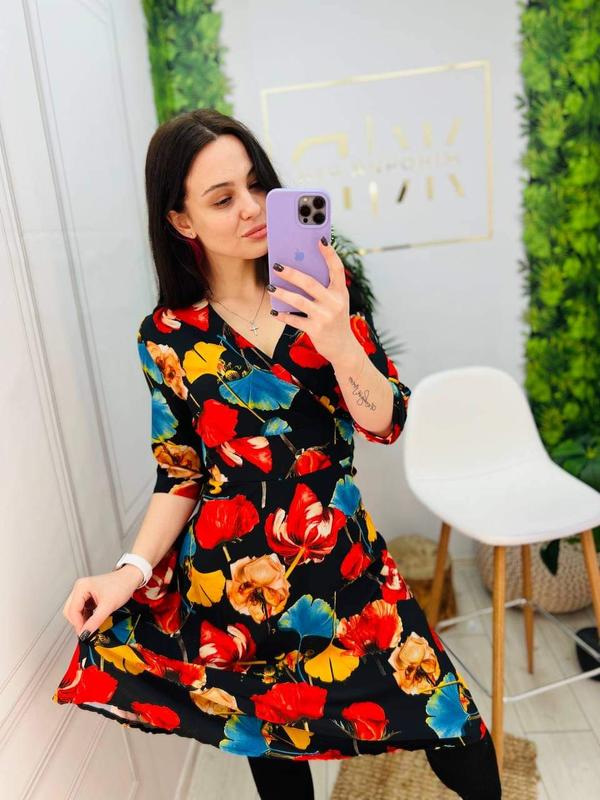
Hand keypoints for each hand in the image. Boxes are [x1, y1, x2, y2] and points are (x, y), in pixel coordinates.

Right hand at [62, 565, 142, 639]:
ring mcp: (83, 592)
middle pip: (70, 611)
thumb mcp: (108, 606)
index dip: (78, 624)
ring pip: (75, 611)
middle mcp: (79, 588)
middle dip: (78, 622)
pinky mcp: (88, 596)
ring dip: (82, 620)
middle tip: (88, 631)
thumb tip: (85, 633)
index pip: (72, 610)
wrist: (130, 578)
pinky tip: (94, 620)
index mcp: (81, 587)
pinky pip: (82, 610)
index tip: (84, 634)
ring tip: (93, 625)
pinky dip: (86, 617)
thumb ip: (95, 621)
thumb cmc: (121, 585)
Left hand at [268, 238, 356, 363]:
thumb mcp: (336, 301)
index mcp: (341, 291)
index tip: (320, 239)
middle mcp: (335, 302)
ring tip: (271, 286)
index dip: (329, 253)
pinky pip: (295, 320)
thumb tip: (300, 268)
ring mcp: (325, 317)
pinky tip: (274, 311)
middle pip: (310, 283)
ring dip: (282, 293)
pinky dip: (283, 315)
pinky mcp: (316, 330)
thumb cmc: (335, 318)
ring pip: (299, 301)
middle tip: (277, 265)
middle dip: (292, 273)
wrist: (343, 347)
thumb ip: (324, 287)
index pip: (337, 268)